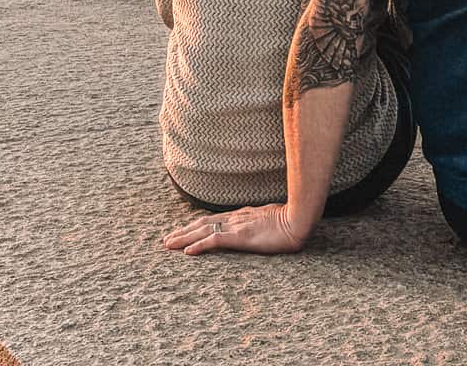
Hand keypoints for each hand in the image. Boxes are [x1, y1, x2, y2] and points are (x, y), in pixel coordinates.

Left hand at [161, 203, 310, 256]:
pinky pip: (215, 240)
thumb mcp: (271, 222)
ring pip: (203, 230)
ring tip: (169, 244)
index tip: (183, 231)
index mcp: (242, 216)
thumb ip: (260, 223)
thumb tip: (256, 227)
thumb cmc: (291, 221)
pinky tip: (187, 252)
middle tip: (167, 239)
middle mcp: (236, 218)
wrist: (299, 220)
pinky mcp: (240, 236)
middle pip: (203, 223)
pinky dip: (198, 245)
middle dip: (184, 231)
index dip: (196, 226)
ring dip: (184, 237)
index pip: (214, 220)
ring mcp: (237, 226)